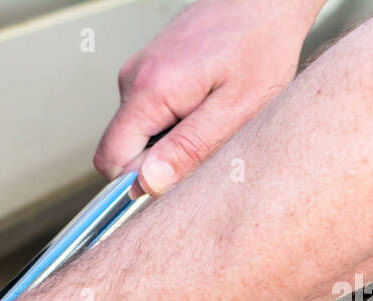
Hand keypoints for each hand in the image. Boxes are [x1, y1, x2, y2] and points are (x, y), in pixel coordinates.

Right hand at [94, 0, 322, 193]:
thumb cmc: (261, 45)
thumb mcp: (235, 110)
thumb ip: (188, 149)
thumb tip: (146, 184)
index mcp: (150, 89)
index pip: (111, 161)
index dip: (138, 182)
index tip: (175, 180)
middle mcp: (133, 78)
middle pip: (121, 149)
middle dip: (158, 161)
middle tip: (204, 144)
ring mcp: (137, 71)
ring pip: (136, 134)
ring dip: (169, 140)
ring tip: (210, 117)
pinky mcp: (147, 70)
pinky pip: (147, 114)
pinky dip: (173, 121)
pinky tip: (205, 104)